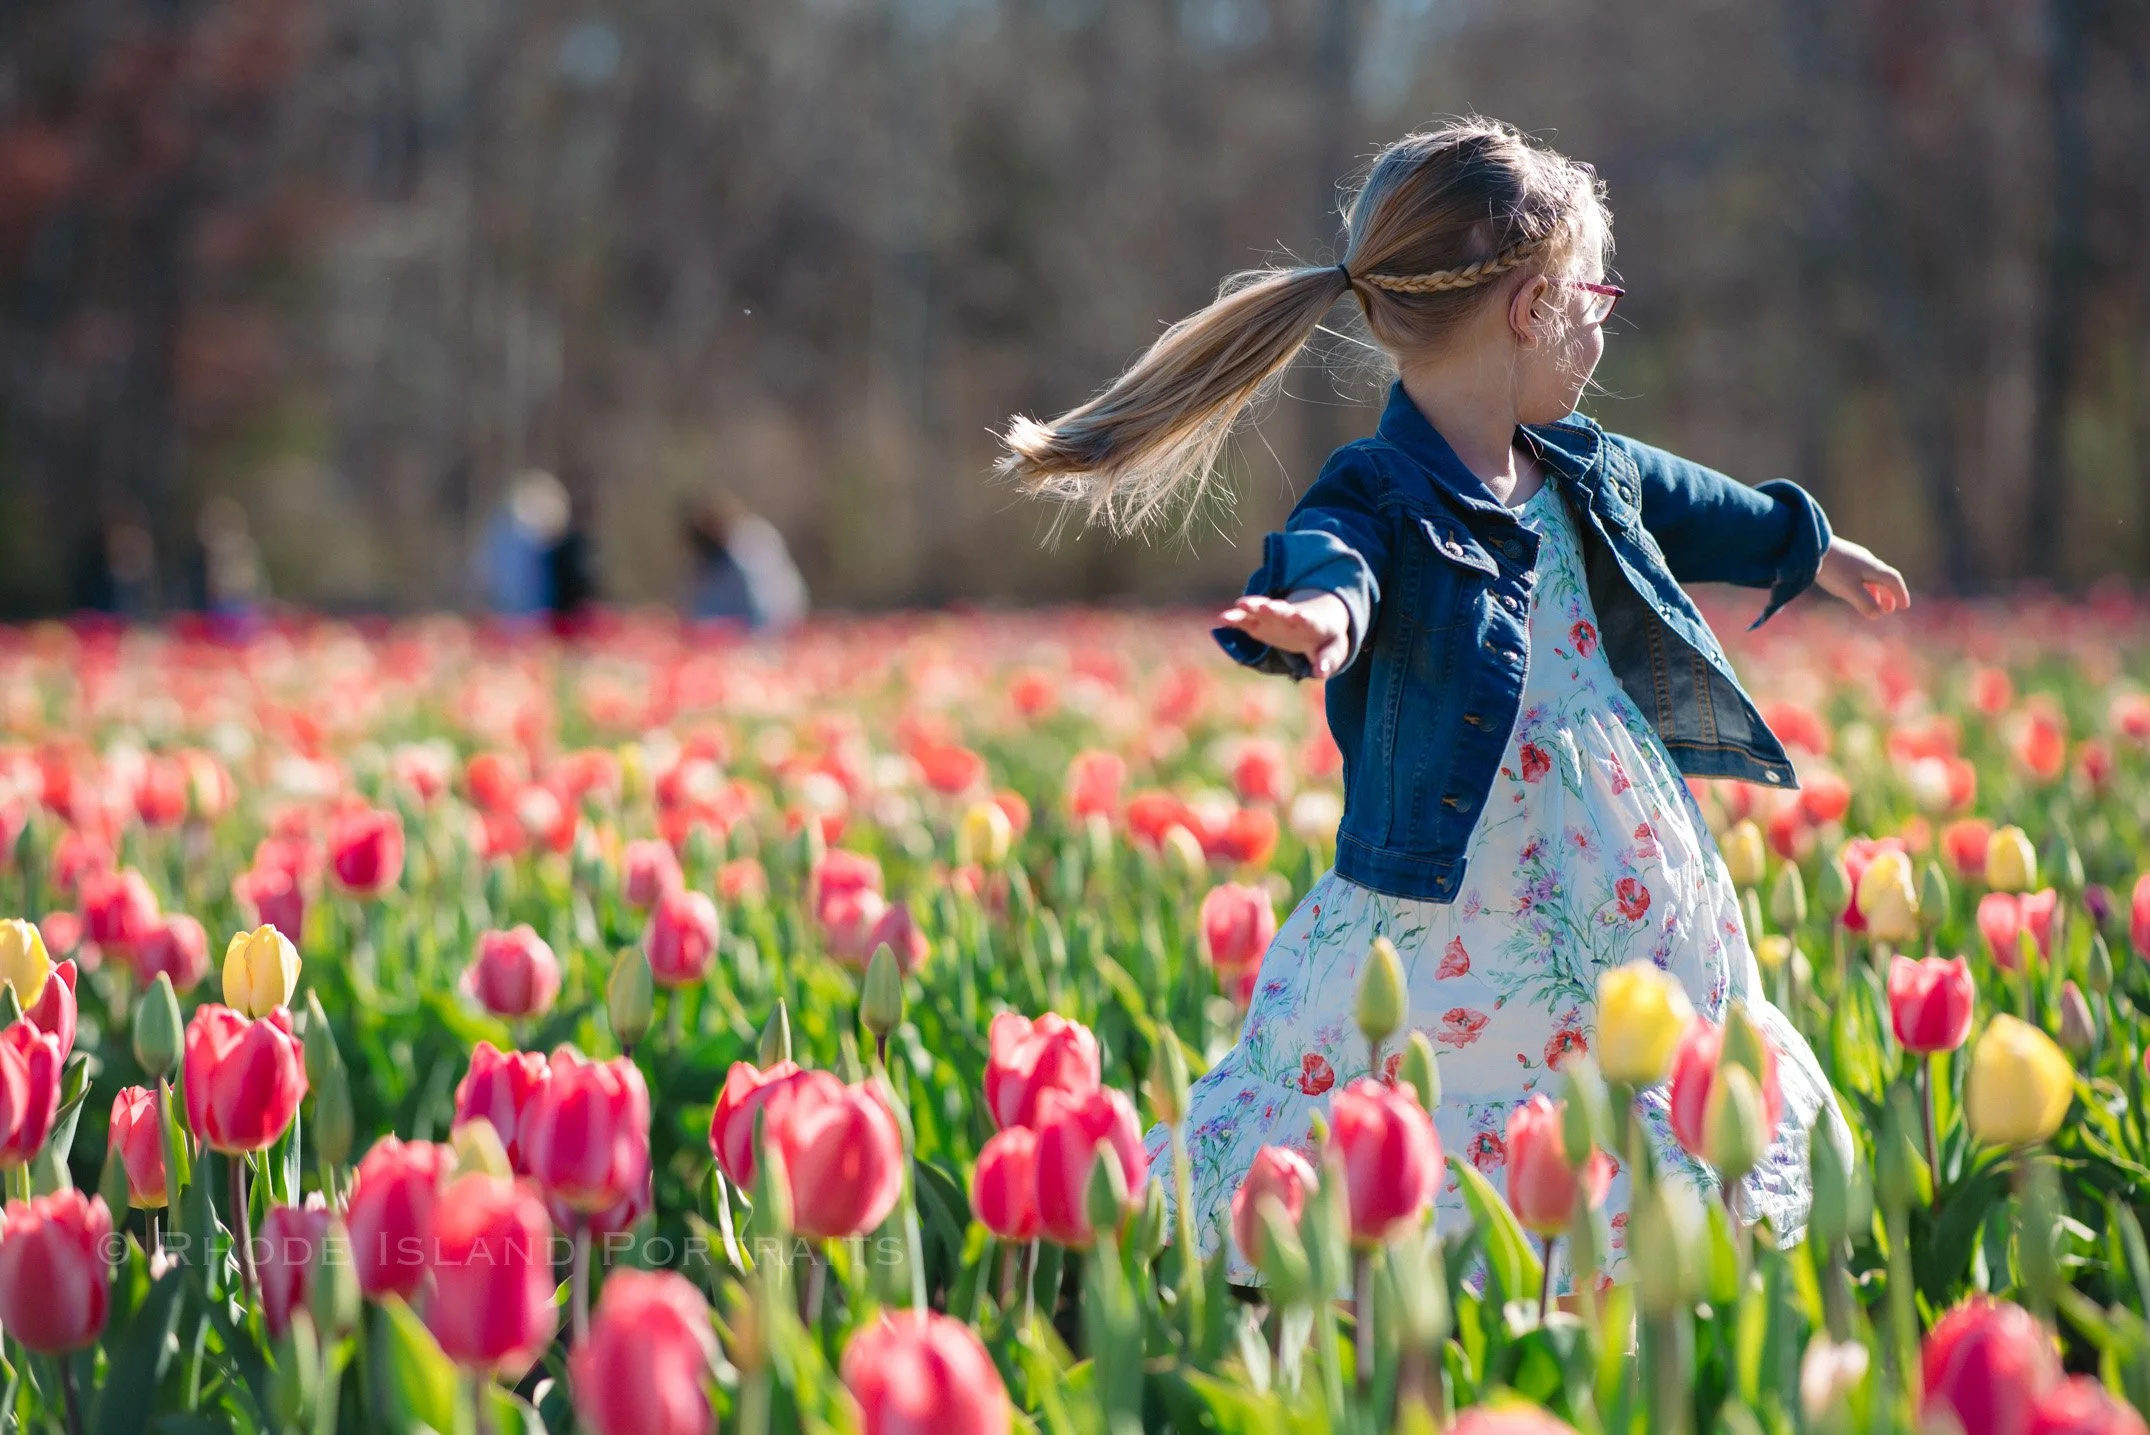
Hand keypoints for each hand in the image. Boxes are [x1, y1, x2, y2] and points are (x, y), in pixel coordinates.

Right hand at [1218, 592, 1352, 678]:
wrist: (1314, 619)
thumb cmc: (1324, 638)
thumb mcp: (1332, 649)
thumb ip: (1327, 660)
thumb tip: (1320, 673)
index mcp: (1313, 622)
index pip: (1309, 620)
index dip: (1303, 619)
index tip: (1298, 616)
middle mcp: (1291, 615)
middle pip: (1282, 611)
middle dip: (1273, 609)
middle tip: (1264, 606)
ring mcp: (1274, 617)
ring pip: (1262, 609)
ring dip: (1252, 607)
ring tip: (1239, 605)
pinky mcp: (1260, 622)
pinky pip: (1246, 619)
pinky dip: (1236, 618)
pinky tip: (1222, 618)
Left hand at [1815, 536, 1909, 616]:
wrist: (1809, 546)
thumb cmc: (1832, 569)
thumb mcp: (1849, 589)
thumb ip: (1865, 602)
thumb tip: (1878, 614)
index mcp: (1873, 567)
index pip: (1894, 580)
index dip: (1900, 594)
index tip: (1904, 607)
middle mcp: (1867, 560)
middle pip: (1884, 578)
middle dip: (1889, 595)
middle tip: (1889, 609)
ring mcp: (1854, 558)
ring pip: (1871, 576)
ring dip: (1876, 591)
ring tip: (1874, 603)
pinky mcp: (1841, 558)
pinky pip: (1859, 573)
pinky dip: (1863, 585)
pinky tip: (1854, 591)